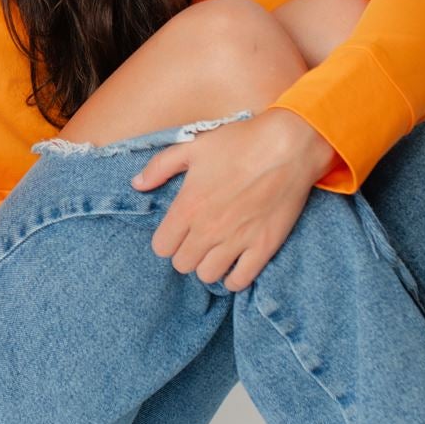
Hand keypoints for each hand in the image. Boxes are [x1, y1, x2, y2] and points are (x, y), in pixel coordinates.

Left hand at [128, 109, 331, 290]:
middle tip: (198, 240)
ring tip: (216, 252)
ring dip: (209, 266)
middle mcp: (208, 229)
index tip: (178, 231)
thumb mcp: (192, 146)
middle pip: (182, 265)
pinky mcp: (263, 247)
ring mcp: (236, 241)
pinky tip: (236, 263)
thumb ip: (159, 167)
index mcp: (188, 207)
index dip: (167, 240)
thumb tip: (137, 184)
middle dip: (186, 254)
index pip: (161, 247)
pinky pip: (240, 281)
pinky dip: (235, 278)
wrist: (287, 146)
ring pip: (208, 276)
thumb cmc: (239, 142)